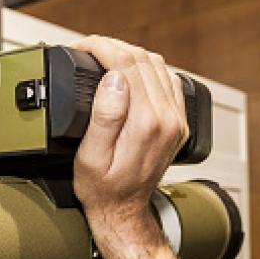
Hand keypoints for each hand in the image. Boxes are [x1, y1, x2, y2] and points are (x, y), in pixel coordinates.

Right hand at [70, 36, 188, 258]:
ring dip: (131, 54)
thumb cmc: (104, 190)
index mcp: (146, 123)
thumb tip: (114, 80)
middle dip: (113, 46)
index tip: (82, 46)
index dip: (100, 46)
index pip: (127, 63)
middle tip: (88, 49)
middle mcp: (167, 119)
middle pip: (143, 59)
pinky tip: (130, 73)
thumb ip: (105, 116)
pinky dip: (148, 69)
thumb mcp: (91, 157)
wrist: (124, 212)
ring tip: (105, 56)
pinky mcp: (178, 123)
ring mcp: (176, 121)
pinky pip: (168, 81)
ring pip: (158, 65)